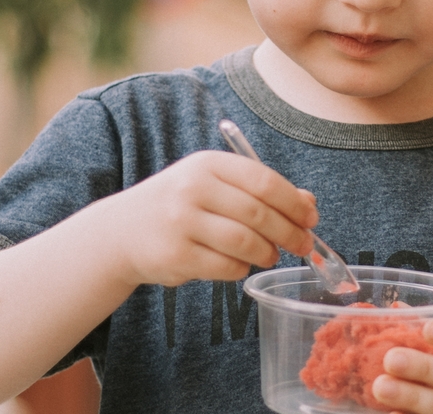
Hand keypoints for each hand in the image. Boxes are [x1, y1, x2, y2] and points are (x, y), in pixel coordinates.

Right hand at [90, 150, 317, 286]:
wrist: (121, 232)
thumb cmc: (180, 206)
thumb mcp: (215, 186)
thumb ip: (260, 191)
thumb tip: (309, 204)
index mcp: (208, 164)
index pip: (264, 181)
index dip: (294, 202)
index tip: (311, 218)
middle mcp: (193, 188)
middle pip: (258, 213)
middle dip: (289, 232)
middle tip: (303, 244)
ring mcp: (181, 222)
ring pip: (245, 242)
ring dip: (267, 252)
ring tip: (270, 255)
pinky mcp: (176, 255)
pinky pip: (227, 266)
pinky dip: (242, 268)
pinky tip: (240, 264)